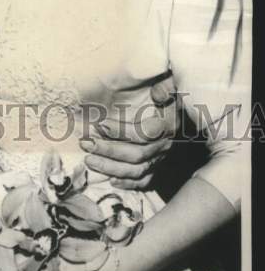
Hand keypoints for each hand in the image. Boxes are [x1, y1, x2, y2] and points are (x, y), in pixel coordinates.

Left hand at [78, 75, 179, 189]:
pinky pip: (144, 181)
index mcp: (167, 126)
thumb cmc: (171, 94)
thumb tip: (157, 93)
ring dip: (111, 168)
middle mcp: (164, 145)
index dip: (121, 131)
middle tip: (86, 143)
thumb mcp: (172, 86)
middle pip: (136, 155)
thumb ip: (166, 88)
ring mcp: (161, 159)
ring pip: (137, 170)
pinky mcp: (157, 167)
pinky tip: (110, 181)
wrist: (183, 109)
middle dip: (108, 150)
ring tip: (89, 160)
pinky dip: (128, 184)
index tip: (99, 125)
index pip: (143, 133)